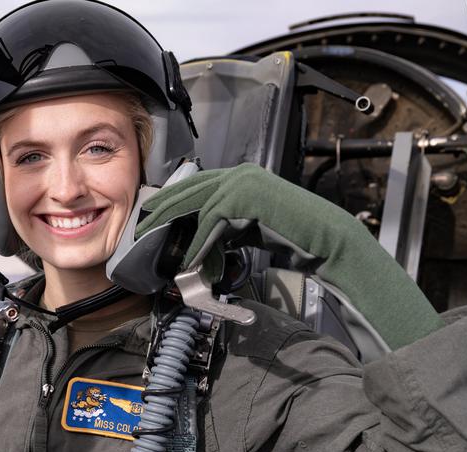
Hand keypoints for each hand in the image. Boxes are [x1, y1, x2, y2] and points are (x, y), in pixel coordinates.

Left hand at [135, 163, 442, 349]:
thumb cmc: (290, 236)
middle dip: (162, 211)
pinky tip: (190, 262)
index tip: (151, 217)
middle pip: (187, 191)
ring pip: (195, 206)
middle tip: (141, 230)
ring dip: (177, 233)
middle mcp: (238, 174)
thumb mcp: (248, 227)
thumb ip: (224, 225)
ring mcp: (242, 183)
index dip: (170, 201)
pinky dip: (199, 245)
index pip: (194, 185)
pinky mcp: (245, 199)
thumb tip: (197, 239)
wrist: (325, 239)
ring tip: (161, 251)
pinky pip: (211, 223)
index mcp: (239, 176)